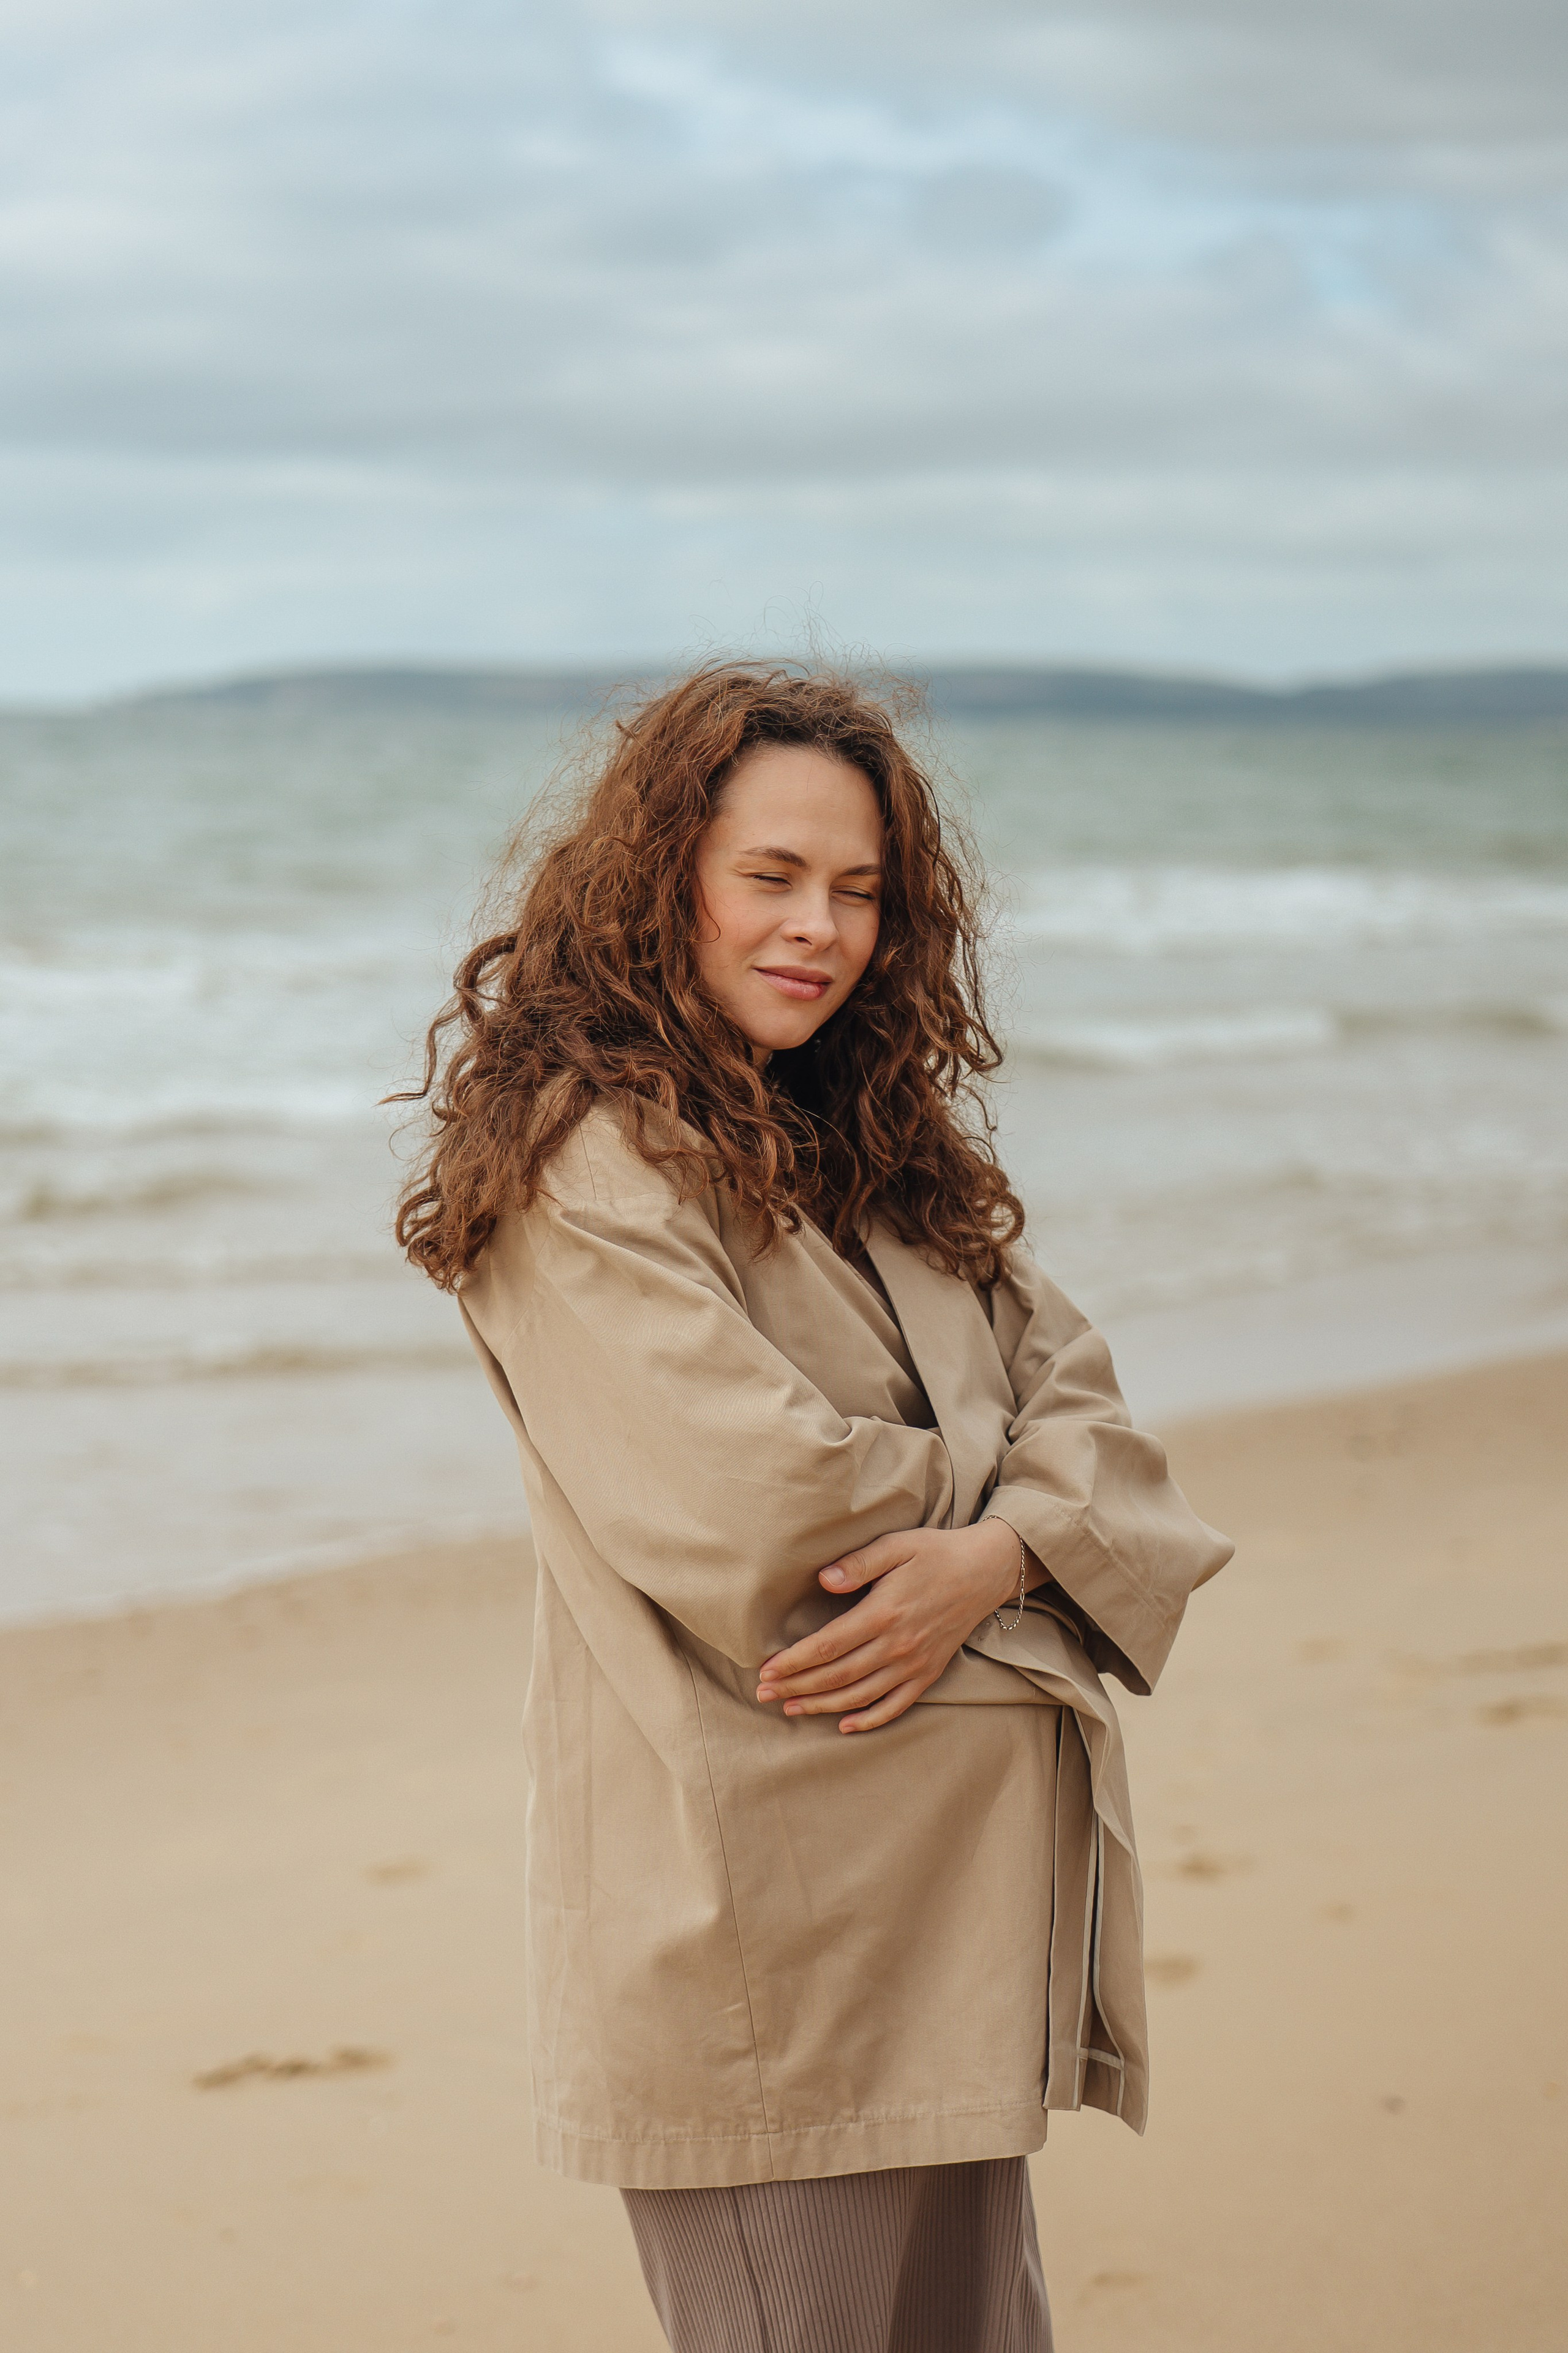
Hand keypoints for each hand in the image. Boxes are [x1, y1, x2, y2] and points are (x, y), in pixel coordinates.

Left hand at [755, 1520, 1027, 1734]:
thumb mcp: (897, 1545)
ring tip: (791, 1709)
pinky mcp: (929, 1673)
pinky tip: (845, 1726)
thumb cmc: (935, 1552)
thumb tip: (823, 1579)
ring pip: (860, 1695)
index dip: (794, 1661)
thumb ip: (858, 1563)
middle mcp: (897, 1646)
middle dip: (797, 1687)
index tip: (766, 1669)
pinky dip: (869, 1719)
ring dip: (822, 1706)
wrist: (984, 1571)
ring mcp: (914, 1664)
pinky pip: (896, 1705)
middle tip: (764, 1694)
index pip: (827, 1646)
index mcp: (883, 1613)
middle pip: (837, 1676)